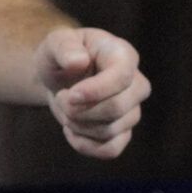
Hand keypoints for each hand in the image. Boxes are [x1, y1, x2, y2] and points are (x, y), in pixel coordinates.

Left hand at [34, 27, 148, 159]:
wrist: (61, 76)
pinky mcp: (123, 131)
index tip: (70, 95)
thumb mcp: (55, 43)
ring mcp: (132, 110)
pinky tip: (70, 131)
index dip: (95, 91)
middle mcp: (136, 84)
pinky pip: (110, 149)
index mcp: (122, 55)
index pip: (122, 78)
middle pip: (117, 108)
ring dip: (77, 124)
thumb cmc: (61, 55)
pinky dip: (85, 145)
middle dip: (80, 110)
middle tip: (62, 98)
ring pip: (110, 131)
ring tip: (65, 108)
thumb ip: (64, 47)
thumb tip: (79, 61)